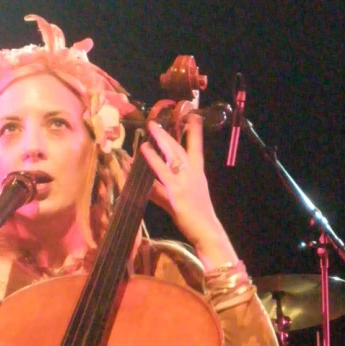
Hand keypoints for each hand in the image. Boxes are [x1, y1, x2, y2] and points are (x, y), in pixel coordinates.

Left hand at [141, 114, 237, 268]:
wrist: (207, 230)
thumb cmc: (197, 214)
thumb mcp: (190, 194)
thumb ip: (175, 184)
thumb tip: (156, 180)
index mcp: (198, 173)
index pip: (197, 148)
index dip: (194, 131)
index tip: (193, 115)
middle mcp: (192, 175)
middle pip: (179, 151)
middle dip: (166, 136)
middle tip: (154, 123)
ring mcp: (184, 185)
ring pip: (170, 162)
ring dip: (157, 150)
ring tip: (144, 141)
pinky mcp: (176, 197)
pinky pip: (159, 183)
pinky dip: (149, 176)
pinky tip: (139, 169)